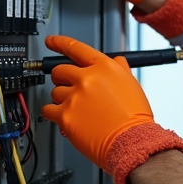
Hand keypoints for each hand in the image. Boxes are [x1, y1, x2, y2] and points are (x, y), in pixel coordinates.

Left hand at [41, 35, 154, 172]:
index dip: (60, 43)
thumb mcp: (132, 86)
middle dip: (62, 79)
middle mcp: (87, 78)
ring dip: (62, 100)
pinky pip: (48, 110)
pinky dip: (54, 114)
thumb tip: (118, 62)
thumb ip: (120, 70)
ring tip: (78, 110)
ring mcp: (74, 96)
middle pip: (60, 71)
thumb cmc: (134, 118)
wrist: (131, 141)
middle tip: (70, 89)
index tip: (51, 41)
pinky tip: (66, 118)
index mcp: (104, 68)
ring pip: (55, 92)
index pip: (76, 48)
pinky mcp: (65, 115)